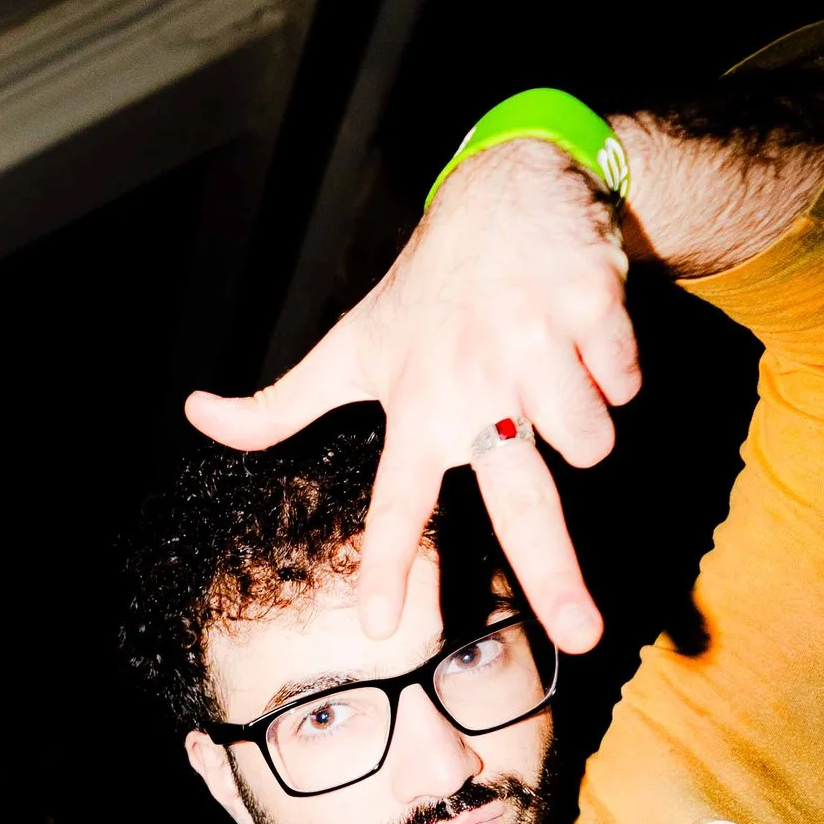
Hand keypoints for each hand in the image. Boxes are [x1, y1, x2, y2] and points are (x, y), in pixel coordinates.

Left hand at [186, 136, 640, 654]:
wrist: (509, 186)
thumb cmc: (426, 287)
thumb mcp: (352, 345)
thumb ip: (281, 403)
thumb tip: (198, 415)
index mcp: (417, 405)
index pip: (397, 500)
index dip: (387, 563)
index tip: (380, 623)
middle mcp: (475, 388)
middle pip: (522, 503)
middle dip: (555, 574)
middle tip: (585, 637)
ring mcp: (538, 349)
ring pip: (591, 443)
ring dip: (582, 422)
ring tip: (544, 373)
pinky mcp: (595, 313)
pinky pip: (625, 382)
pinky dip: (613, 368)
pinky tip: (581, 335)